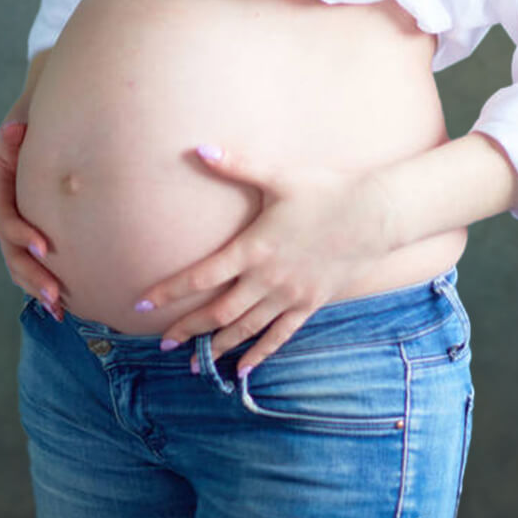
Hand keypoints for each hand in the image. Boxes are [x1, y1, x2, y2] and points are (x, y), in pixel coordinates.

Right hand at [0, 119, 64, 321]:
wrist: (50, 118)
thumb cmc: (37, 119)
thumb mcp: (26, 120)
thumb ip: (18, 131)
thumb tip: (14, 129)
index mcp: (0, 186)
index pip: (3, 216)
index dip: (20, 234)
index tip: (45, 247)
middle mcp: (6, 210)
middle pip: (11, 250)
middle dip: (31, 274)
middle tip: (55, 293)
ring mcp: (19, 224)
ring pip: (20, 264)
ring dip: (36, 286)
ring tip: (59, 308)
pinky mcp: (36, 232)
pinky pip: (36, 263)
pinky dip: (45, 282)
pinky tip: (65, 306)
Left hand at [133, 144, 391, 376]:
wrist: (375, 215)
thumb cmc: (325, 190)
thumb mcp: (279, 175)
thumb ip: (237, 164)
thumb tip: (199, 148)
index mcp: (254, 247)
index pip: (202, 275)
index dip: (171, 291)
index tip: (143, 305)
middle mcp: (268, 278)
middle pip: (219, 311)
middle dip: (188, 327)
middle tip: (162, 341)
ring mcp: (290, 295)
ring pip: (246, 328)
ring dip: (217, 345)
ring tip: (193, 361)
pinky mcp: (310, 304)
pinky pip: (280, 335)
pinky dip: (259, 353)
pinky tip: (242, 369)